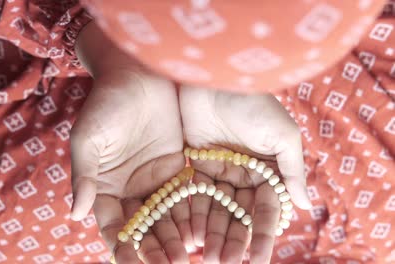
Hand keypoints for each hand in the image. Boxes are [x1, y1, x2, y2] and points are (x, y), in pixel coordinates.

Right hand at [70, 22, 191, 263]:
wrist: (137, 72)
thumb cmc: (106, 102)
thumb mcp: (89, 139)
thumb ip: (84, 176)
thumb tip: (75, 215)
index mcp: (105, 186)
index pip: (114, 226)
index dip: (123, 247)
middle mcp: (131, 188)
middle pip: (144, 227)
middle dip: (155, 249)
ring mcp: (156, 179)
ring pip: (167, 217)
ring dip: (176, 239)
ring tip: (188, 259)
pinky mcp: (179, 167)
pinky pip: (186, 197)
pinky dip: (193, 215)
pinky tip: (202, 232)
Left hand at [179, 86, 311, 263]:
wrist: (214, 77)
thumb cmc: (254, 102)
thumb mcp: (282, 134)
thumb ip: (291, 170)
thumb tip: (304, 205)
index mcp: (267, 169)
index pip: (266, 210)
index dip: (262, 236)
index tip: (258, 261)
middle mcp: (243, 173)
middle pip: (238, 214)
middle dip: (234, 240)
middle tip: (225, 263)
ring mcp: (218, 169)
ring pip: (216, 209)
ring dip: (212, 233)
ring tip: (207, 258)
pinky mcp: (195, 163)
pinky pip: (194, 194)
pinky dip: (193, 214)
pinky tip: (189, 235)